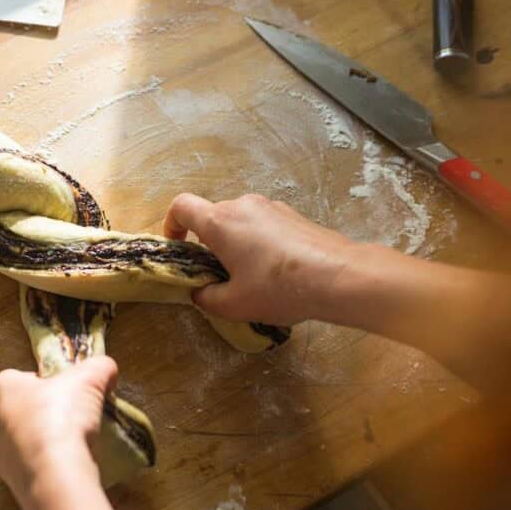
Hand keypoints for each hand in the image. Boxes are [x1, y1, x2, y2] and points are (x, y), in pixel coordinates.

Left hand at [0, 357, 116, 501]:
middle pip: (21, 407)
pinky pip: (27, 463)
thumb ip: (99, 366)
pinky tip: (62, 462)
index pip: (24, 376)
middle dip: (44, 410)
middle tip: (70, 416)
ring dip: (43, 438)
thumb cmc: (62, 418)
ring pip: (22, 437)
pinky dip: (43, 462)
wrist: (54, 476)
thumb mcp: (90, 378)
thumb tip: (107, 368)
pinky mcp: (6, 477)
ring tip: (69, 442)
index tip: (70, 393)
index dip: (50, 383)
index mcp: (2, 386)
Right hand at [163, 193, 358, 325]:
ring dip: (236, 244)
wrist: (338, 277)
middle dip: (208, 244)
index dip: (172, 225)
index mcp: (220, 222)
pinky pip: (264, 225)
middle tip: (218, 275)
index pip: (181, 206)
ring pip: (240, 221)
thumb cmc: (278, 288)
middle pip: (213, 216)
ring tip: (250, 277)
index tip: (179, 248)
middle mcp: (243, 205)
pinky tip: (276, 271)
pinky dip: (259, 243)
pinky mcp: (293, 215)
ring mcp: (271, 207)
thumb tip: (200, 292)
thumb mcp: (232, 304)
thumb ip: (206, 297)